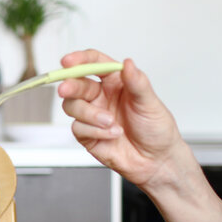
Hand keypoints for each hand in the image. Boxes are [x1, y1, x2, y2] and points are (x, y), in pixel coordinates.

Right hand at [58, 49, 183, 188]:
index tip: (68, 61)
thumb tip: (128, 63)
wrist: (155, 161)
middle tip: (65, 90)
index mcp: (115, 82)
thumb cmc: (156, 130)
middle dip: (69, 86)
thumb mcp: (150, 103)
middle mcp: (100, 97)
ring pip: (72, 106)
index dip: (79, 60)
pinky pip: (78, 127)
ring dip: (89, 114)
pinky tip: (111, 135)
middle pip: (75, 84)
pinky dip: (94, 131)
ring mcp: (91, 115)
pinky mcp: (87, 134)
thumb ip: (137, 82)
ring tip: (110, 123)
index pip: (93, 64)